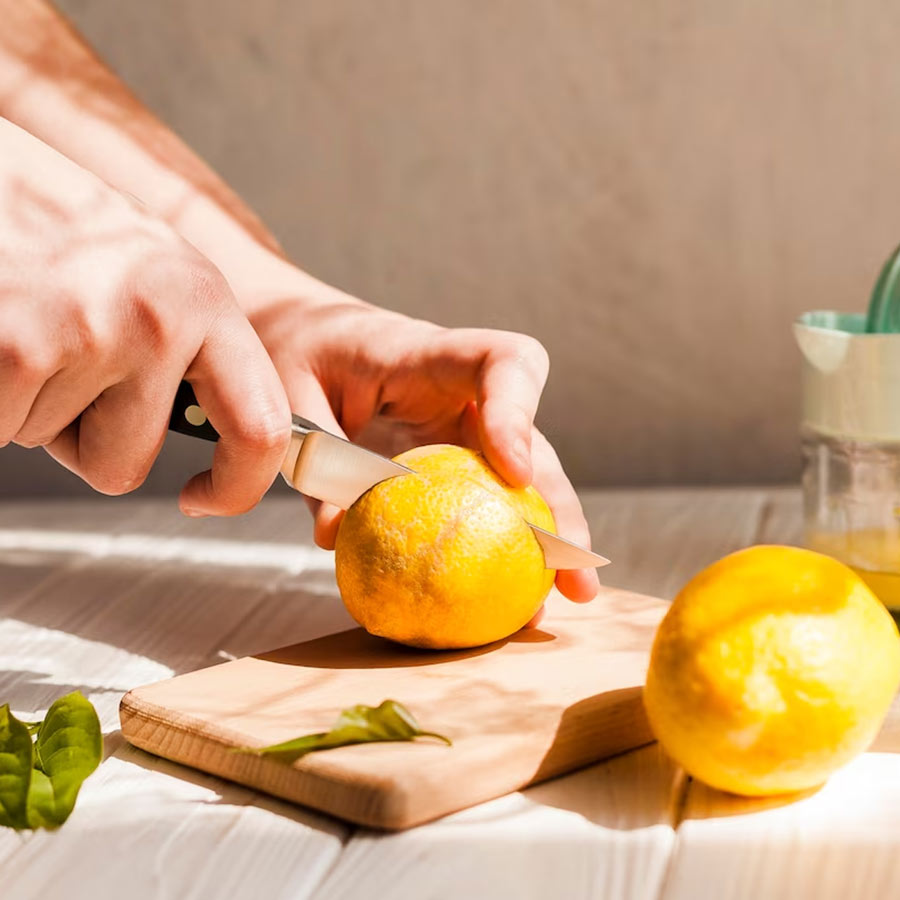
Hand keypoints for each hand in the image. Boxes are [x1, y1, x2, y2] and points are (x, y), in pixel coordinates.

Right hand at [0, 120, 290, 512]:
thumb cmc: (54, 223)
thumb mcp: (149, 270)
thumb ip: (189, 349)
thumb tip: (221, 431)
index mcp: (205, 301)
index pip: (259, 427)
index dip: (237, 486)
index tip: (205, 499)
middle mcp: (157, 319)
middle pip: (125, 465)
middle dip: (82, 437)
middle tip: (57, 359)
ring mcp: (86, 334)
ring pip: (50, 444)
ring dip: (29, 404)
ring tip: (22, 322)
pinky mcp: (14, 349)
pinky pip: (1, 428)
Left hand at [247, 290, 600, 604]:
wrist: (299, 334)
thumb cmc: (294, 351)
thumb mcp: (290, 399)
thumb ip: (319, 460)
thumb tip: (337, 537)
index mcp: (424, 352)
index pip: (502, 361)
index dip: (520, 412)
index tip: (516, 473)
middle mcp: (461, 388)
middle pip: (532, 438)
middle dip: (558, 504)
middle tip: (573, 568)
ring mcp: (462, 423)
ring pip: (520, 476)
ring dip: (545, 535)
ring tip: (563, 598)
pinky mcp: (450, 455)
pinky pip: (482, 497)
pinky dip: (498, 543)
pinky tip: (507, 595)